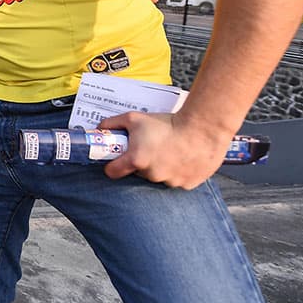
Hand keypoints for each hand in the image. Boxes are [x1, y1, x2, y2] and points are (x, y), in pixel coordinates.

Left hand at [100, 111, 232, 188]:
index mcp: (136, 160)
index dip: (113, 165)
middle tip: (151, 148)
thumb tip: (99, 129)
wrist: (203, 128)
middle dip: (141, 162)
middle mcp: (152, 175)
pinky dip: (178, 172)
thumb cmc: (169, 123)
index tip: (117, 160)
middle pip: (138, 173)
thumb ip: (113, 123)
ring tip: (169, 151)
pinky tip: (183, 158)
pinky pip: (177, 180)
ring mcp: (170, 181)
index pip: (112, 172)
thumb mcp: (134, 118)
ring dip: (160, 167)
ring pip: (158, 177)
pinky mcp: (186, 185)